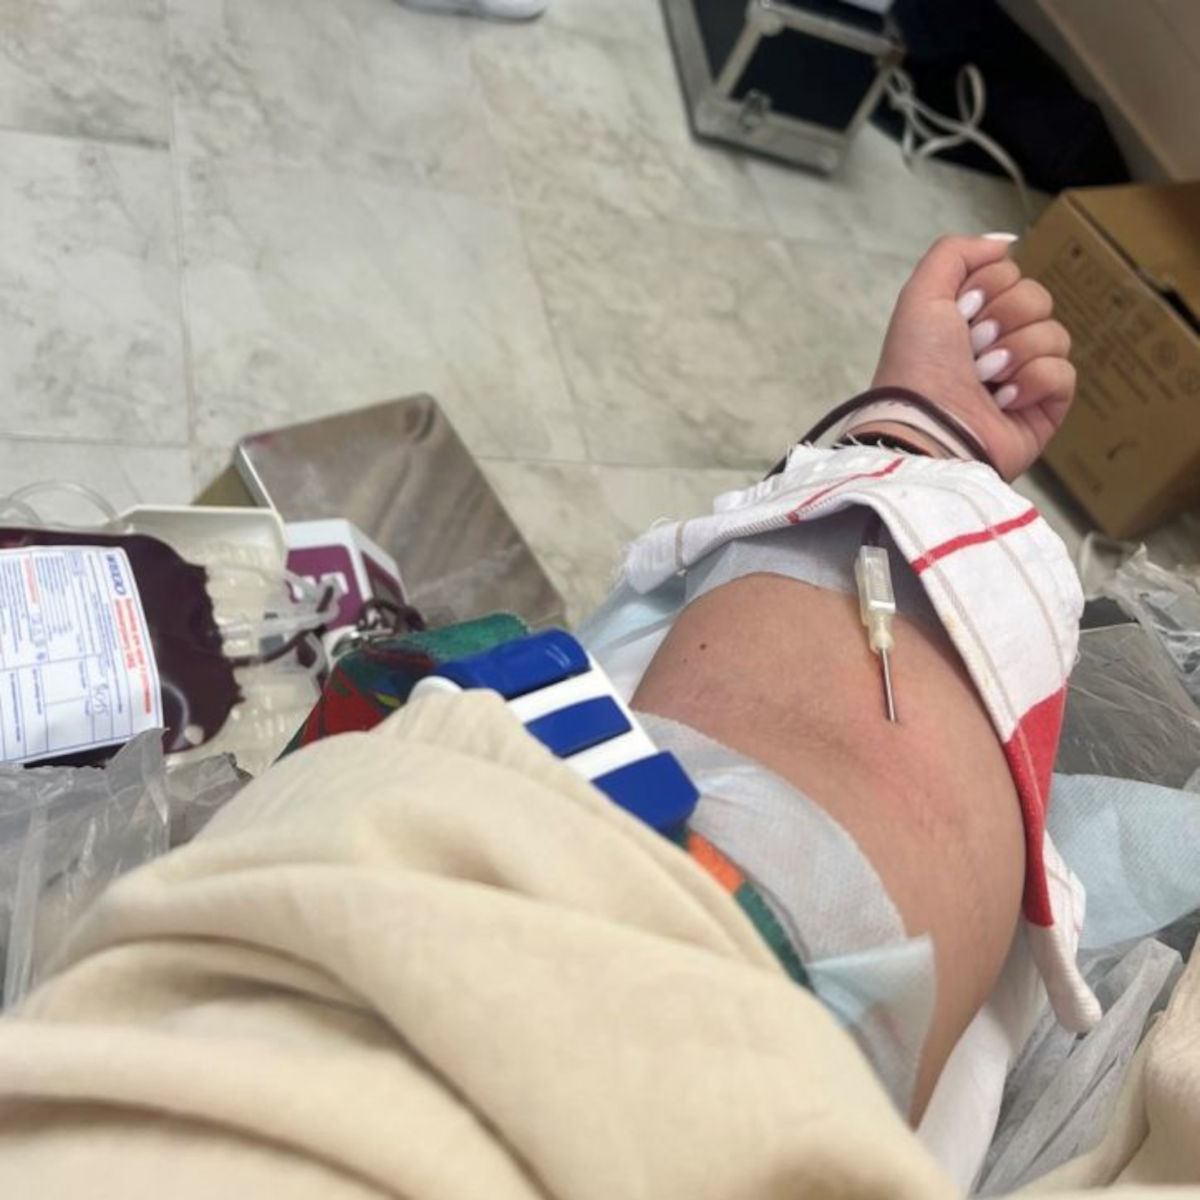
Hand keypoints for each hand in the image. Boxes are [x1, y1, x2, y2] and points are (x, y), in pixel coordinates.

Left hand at [869, 235, 1075, 480]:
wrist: (925, 426)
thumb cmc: (916, 366)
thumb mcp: (921, 293)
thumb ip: (955, 252)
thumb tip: (1005, 243)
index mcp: (968, 319)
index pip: (1010, 275)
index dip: (988, 288)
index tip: (961, 312)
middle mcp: (996, 345)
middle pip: (1037, 298)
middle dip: (1005, 318)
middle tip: (974, 347)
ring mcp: (1022, 378)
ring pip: (1055, 333)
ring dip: (1016, 351)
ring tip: (985, 377)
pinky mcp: (1043, 410)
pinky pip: (1065, 373)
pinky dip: (1033, 382)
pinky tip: (1004, 401)